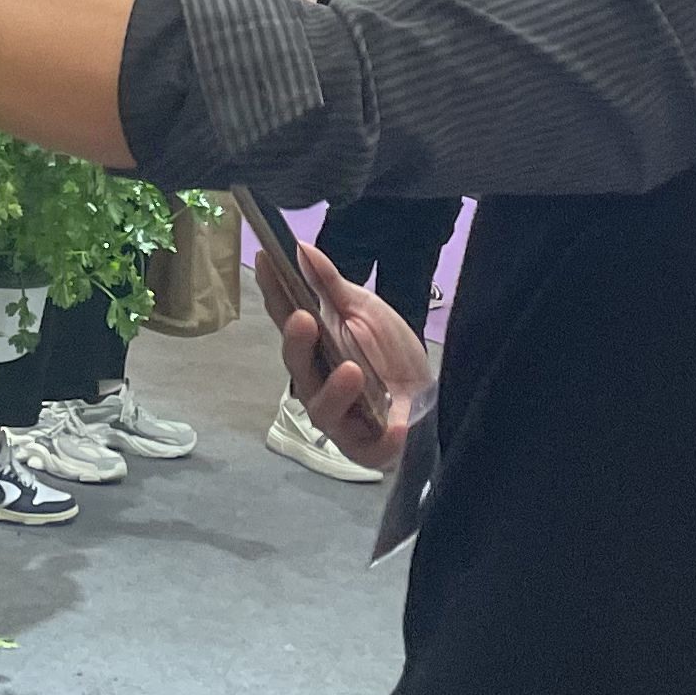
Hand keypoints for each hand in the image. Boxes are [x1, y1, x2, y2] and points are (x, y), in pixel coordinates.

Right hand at [260, 236, 428, 470]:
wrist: (430, 397)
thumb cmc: (389, 352)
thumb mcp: (365, 310)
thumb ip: (331, 285)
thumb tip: (302, 248)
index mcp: (314, 346)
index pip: (286, 318)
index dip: (273, 292)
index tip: (265, 261)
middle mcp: (316, 382)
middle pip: (298, 365)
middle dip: (297, 343)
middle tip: (303, 319)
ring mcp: (338, 417)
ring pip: (323, 408)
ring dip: (335, 390)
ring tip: (351, 370)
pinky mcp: (364, 446)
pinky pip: (366, 444)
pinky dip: (382, 436)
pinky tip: (396, 424)